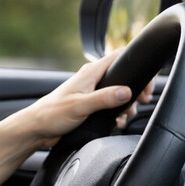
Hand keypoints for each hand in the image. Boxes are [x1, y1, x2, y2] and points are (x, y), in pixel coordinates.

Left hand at [12, 52, 148, 148]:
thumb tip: (127, 91)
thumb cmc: (52, 114)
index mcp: (90, 73)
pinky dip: (118, 113)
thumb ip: (104, 98)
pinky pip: (111, 105)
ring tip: (125, 116)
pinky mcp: (91, 105)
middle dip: (135, 90)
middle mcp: (93, 79)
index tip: (147, 83)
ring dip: (127, 105)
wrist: (37, 128)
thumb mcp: (80, 106)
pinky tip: (117, 121)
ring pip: (119, 93)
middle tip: (141, 102)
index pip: (120, 57)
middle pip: (124, 77)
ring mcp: (92, 92)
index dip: (137, 66)